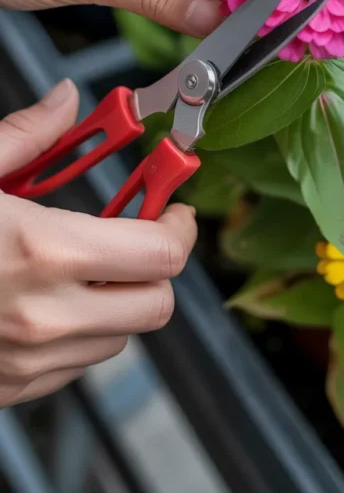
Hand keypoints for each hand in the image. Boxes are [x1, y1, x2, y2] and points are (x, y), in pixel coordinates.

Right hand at [0, 80, 196, 406]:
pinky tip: (48, 298)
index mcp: (42, 250)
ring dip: (118, 300)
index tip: (171, 209)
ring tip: (85, 264)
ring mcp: (25, 362)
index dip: (178, 227)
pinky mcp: (7, 390)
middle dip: (156, 267)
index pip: (160, 255)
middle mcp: (44, 317)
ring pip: (119, 338)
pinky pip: (74, 366)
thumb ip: (24, 135)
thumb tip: (65, 103)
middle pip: (156, 305)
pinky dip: (80, 333)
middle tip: (138, 235)